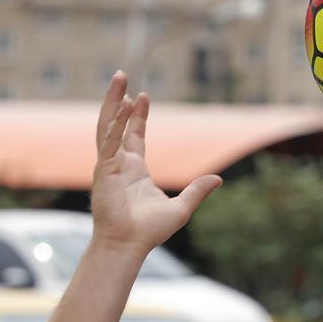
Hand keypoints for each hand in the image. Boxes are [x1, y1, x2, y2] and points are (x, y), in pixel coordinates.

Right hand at [90, 72, 221, 255]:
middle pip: (116, 124)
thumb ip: (198, 191)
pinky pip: (108, 143)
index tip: (141, 96)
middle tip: (122, 76)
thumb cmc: (150, 231)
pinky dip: (115, 125)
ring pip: (107, 126)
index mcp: (134, 170)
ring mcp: (109, 165)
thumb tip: (219, 179)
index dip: (137, 115)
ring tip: (119, 79)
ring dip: (111, 102)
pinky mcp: (104, 171)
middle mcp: (119, 163)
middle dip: (118, 99)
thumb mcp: (182, 207)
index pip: (134, 135)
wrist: (130, 245)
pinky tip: (122, 107)